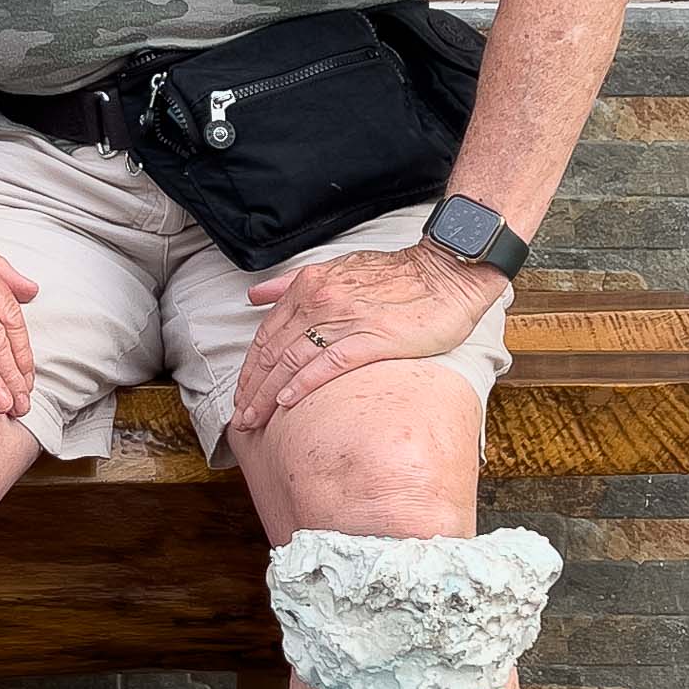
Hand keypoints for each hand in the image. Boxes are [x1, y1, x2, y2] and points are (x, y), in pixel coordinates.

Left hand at [231, 238, 503, 440]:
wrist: (446, 273)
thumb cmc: (397, 276)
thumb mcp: (337, 269)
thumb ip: (292, 283)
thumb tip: (254, 296)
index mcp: (310, 285)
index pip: (267, 333)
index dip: (250, 367)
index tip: (242, 393)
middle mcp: (320, 300)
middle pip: (274, 352)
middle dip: (252, 389)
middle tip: (241, 418)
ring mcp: (345, 319)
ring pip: (293, 362)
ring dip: (268, 394)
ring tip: (255, 420)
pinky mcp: (372, 338)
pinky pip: (327, 365)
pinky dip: (302, 385)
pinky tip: (287, 403)